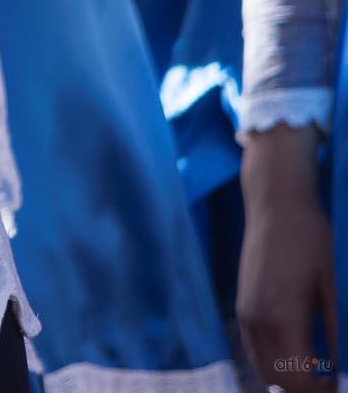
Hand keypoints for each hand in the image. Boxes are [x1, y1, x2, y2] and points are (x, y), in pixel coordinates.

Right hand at [240, 128, 337, 392]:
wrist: (275, 204)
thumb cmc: (310, 240)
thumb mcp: (332, 286)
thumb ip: (335, 332)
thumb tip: (341, 368)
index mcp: (282, 317)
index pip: (297, 378)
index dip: (320, 391)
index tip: (339, 386)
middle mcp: (257, 320)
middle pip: (276, 379)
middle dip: (303, 388)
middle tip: (331, 381)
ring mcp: (245, 312)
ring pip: (262, 366)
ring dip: (288, 376)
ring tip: (319, 369)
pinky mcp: (242, 304)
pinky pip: (254, 348)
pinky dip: (275, 360)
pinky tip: (299, 350)